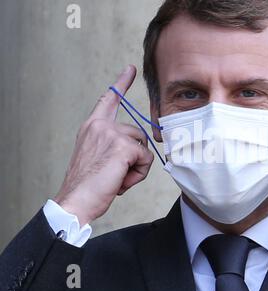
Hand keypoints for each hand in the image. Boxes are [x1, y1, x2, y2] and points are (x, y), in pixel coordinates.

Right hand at [54, 65, 153, 225]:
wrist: (76, 200)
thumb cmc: (87, 184)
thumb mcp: (96, 156)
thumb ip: (112, 144)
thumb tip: (138, 147)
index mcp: (92, 126)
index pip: (108, 99)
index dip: (121, 84)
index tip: (130, 69)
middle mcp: (100, 126)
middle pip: (138, 133)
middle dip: (135, 155)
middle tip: (116, 173)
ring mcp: (112, 134)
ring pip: (143, 147)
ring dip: (136, 166)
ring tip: (117, 177)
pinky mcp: (123, 146)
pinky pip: (146, 159)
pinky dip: (139, 174)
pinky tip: (121, 181)